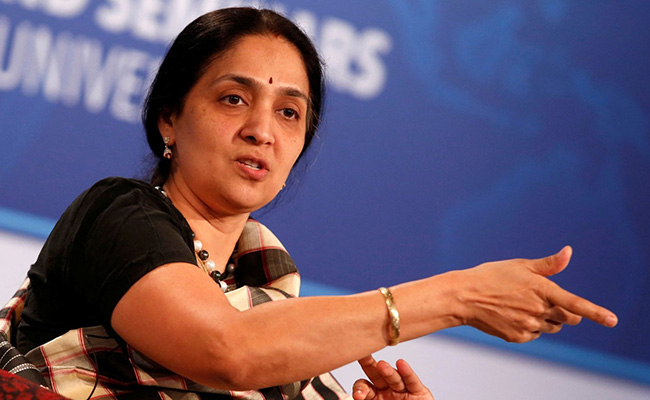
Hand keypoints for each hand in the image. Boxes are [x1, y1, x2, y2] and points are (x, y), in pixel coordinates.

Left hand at [352, 356, 433, 399]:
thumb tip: (355, 398)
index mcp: (374, 396)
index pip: (364, 386)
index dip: (359, 389)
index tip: (357, 396)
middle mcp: (387, 391)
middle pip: (376, 375)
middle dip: (368, 364)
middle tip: (361, 356)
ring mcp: (402, 390)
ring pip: (393, 378)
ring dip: (387, 371)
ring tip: (381, 365)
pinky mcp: (418, 392)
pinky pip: (412, 381)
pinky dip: (407, 373)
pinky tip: (401, 364)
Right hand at [457, 246, 617, 342]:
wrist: (463, 297)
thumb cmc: (491, 276)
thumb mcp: (520, 265)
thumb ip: (548, 264)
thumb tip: (569, 251)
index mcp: (541, 289)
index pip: (575, 303)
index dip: (596, 312)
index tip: (613, 320)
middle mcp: (538, 310)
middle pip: (567, 318)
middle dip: (564, 312)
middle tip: (544, 301)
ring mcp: (528, 325)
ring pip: (551, 327)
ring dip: (546, 319)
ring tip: (522, 305)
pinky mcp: (518, 337)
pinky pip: (534, 335)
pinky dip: (529, 327)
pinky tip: (512, 315)